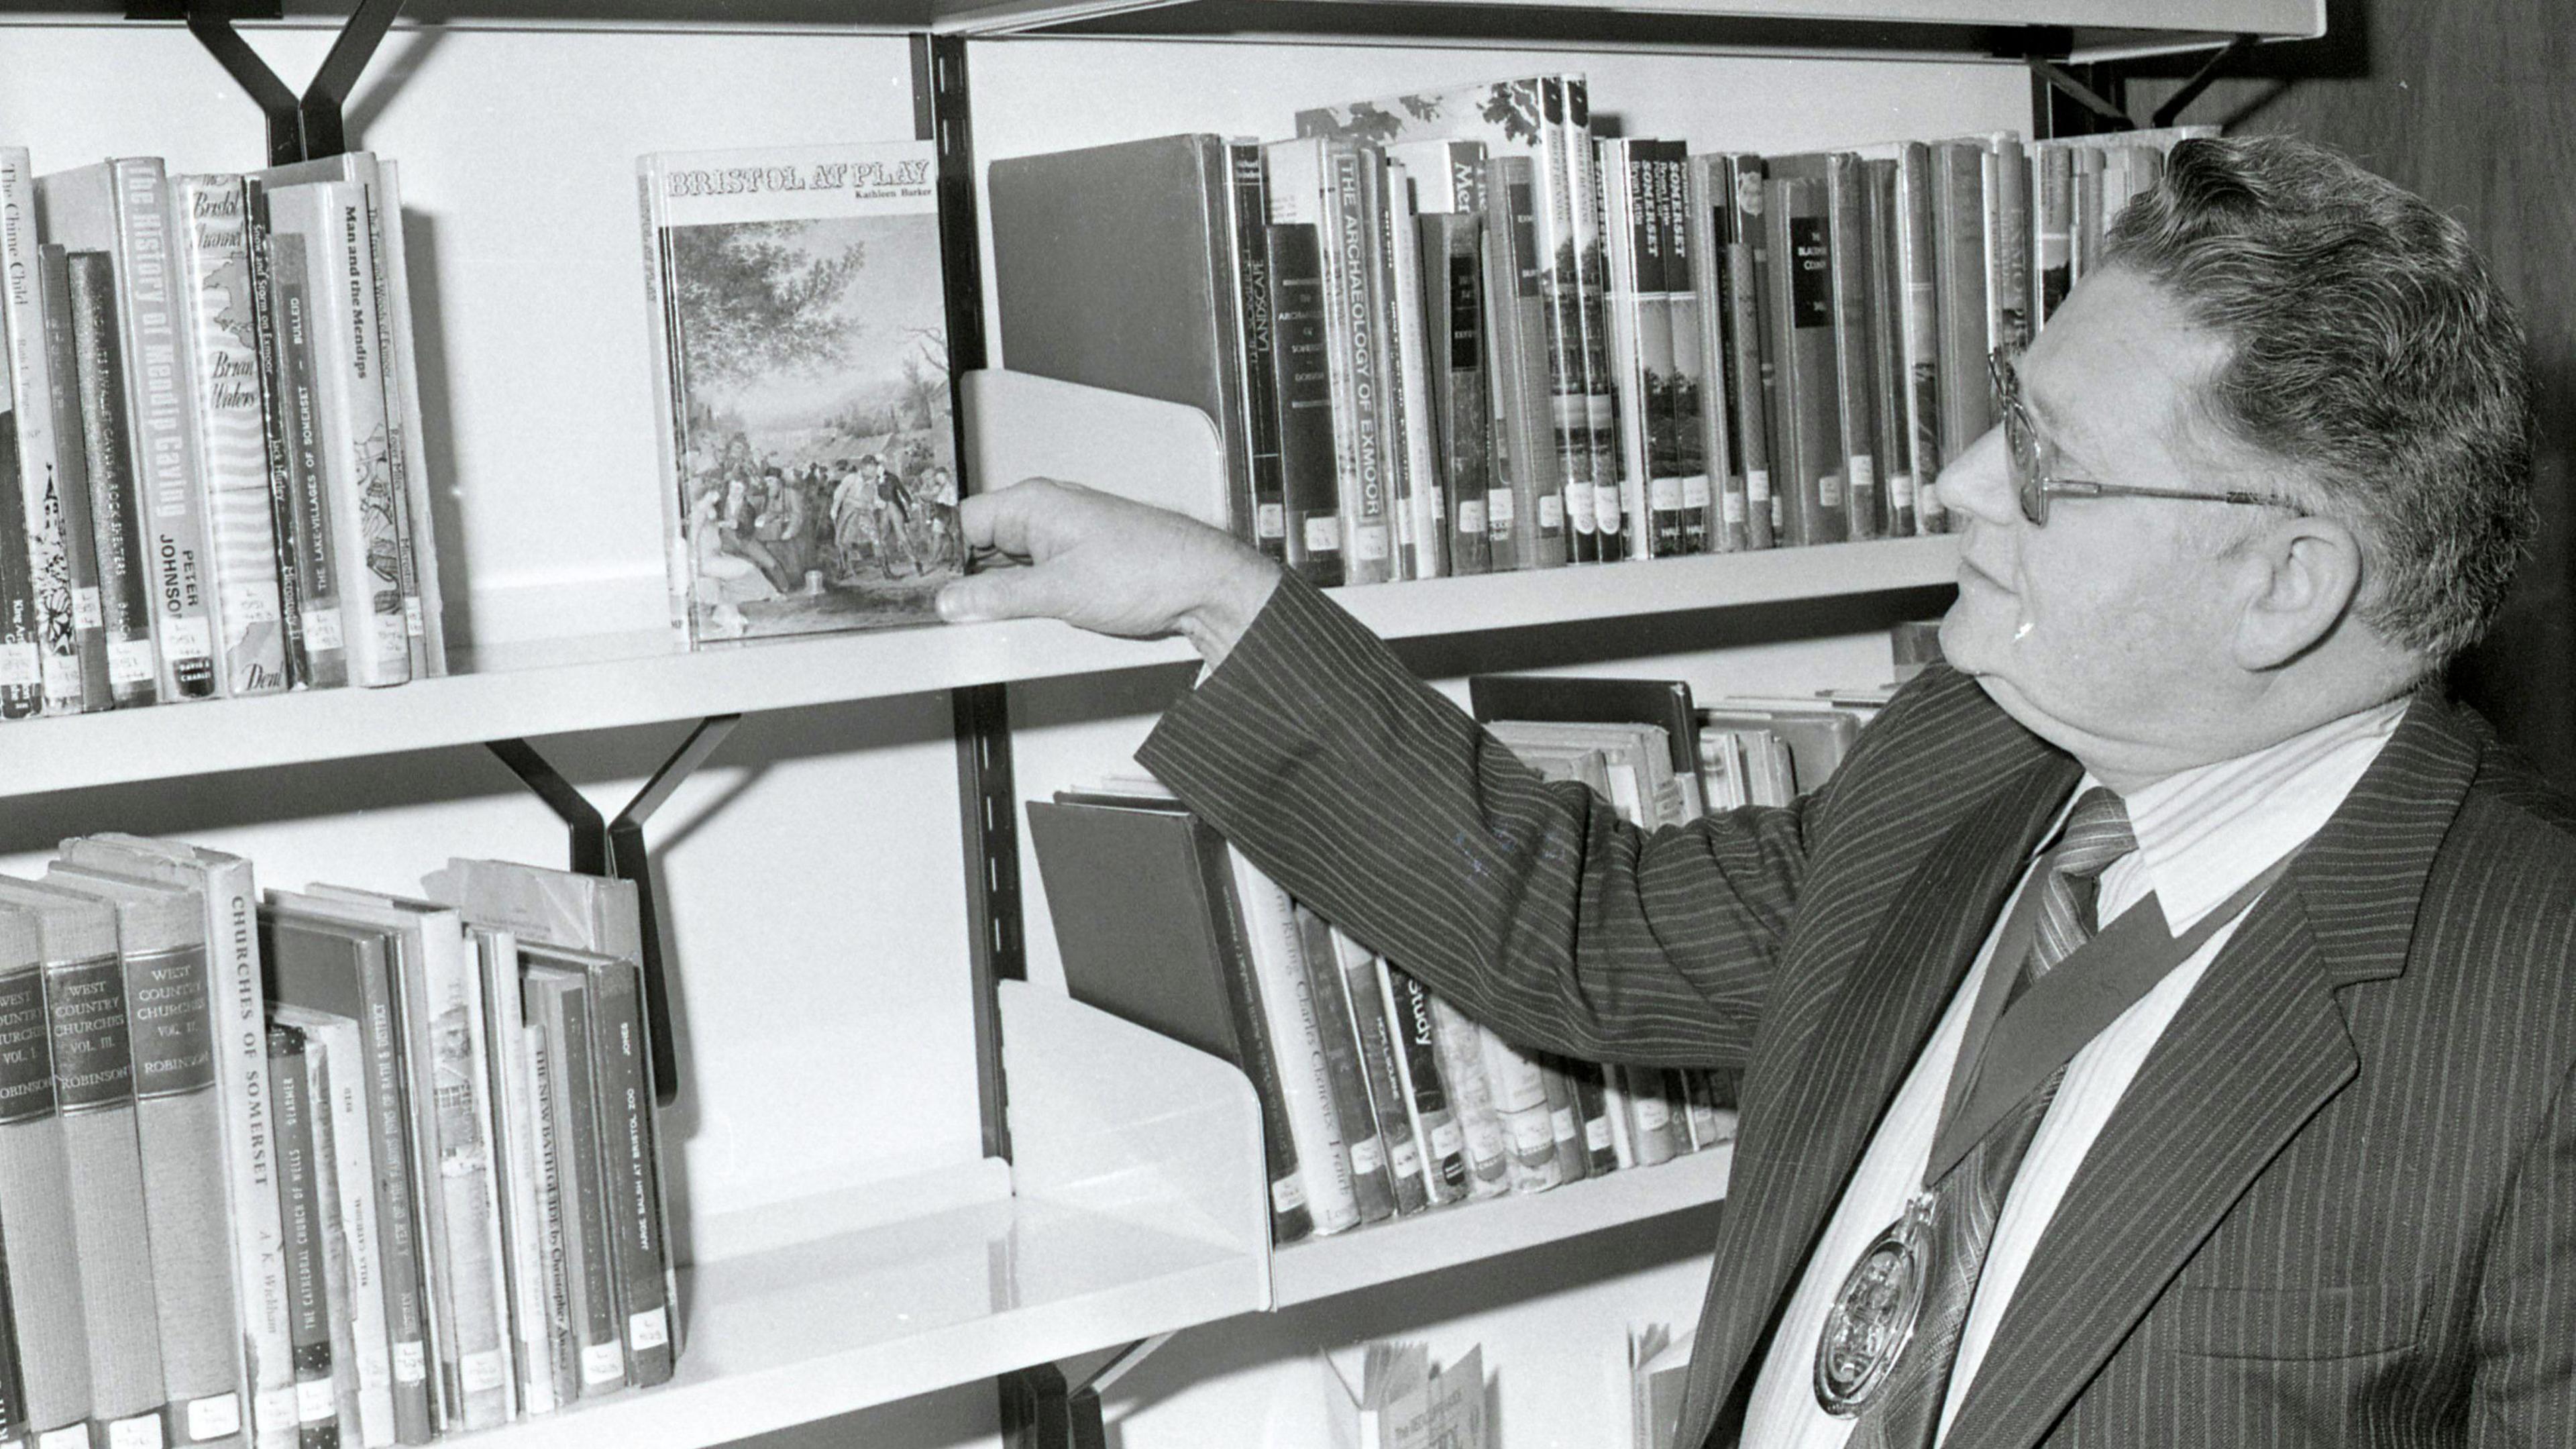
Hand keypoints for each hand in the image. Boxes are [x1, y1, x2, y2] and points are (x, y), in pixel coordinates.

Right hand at [936, 478, 1282, 663]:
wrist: (1204, 585)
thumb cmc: (1151, 568)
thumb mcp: (1059, 591)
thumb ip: (998, 597)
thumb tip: (953, 601)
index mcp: (1034, 502)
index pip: (961, 522)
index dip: (940, 557)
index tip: (930, 590)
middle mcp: (1047, 513)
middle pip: (981, 545)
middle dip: (970, 579)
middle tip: (962, 614)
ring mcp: (1065, 537)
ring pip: (1009, 565)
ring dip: (1002, 592)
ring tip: (1005, 618)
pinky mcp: (1081, 562)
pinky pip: (1036, 578)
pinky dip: (1028, 598)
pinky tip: (1033, 618)